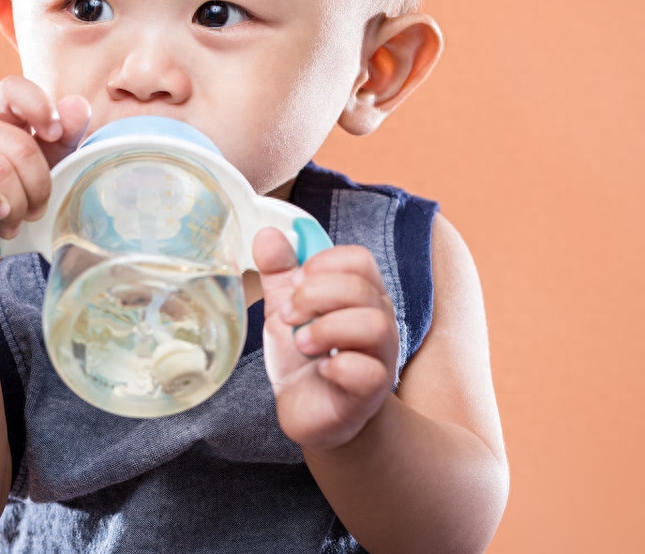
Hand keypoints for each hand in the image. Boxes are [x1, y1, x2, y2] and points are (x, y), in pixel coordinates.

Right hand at [0, 76, 90, 262]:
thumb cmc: (4, 199)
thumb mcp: (40, 170)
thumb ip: (62, 140)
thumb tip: (79, 106)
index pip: (14, 89)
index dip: (38, 105)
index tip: (54, 133)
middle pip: (20, 146)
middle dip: (38, 187)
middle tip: (35, 211)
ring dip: (15, 207)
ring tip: (12, 223)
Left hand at [254, 227, 398, 450]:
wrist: (313, 414)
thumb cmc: (305, 359)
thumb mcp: (286, 308)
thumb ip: (279, 272)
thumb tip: (268, 233)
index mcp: (359, 295)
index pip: (358, 259)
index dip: (322, 264)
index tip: (294, 284)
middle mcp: (378, 321)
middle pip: (361, 288)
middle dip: (314, 295)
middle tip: (288, 316)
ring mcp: (379, 358)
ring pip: (373, 325)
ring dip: (326, 328)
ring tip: (302, 343)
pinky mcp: (369, 393)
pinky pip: (369, 371)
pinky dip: (339, 365)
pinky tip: (322, 369)